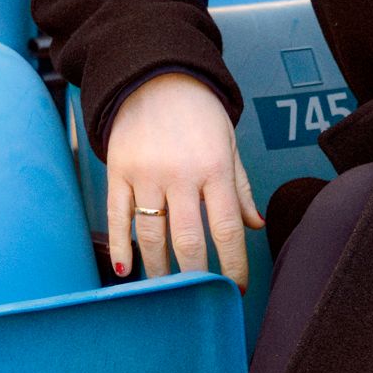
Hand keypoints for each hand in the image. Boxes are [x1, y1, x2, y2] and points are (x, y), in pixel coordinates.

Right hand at [106, 71, 263, 292]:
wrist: (155, 75)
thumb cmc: (199, 112)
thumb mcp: (229, 143)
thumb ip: (240, 188)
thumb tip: (254, 226)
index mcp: (215, 168)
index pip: (227, 229)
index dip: (233, 264)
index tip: (235, 288)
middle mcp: (181, 174)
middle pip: (188, 239)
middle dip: (196, 275)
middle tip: (200, 296)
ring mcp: (146, 174)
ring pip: (151, 235)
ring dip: (159, 268)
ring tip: (167, 289)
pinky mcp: (118, 172)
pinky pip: (118, 217)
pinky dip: (121, 246)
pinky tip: (126, 269)